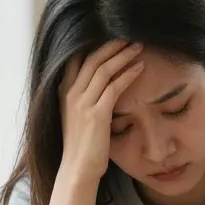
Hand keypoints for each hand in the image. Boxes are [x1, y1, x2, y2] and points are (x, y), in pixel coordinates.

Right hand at [58, 40, 145, 183]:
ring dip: (123, 55)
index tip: (112, 35)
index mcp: (64, 92)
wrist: (77, 169)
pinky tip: (141, 67)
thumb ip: (84, 98)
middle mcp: (70, 94)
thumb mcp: (77, 116)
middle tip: (129, 35)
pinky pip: (114, 87)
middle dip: (112, 44)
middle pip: (92, 58)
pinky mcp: (96, 114)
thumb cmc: (82, 145)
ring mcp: (82, 103)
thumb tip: (100, 85)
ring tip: (138, 46)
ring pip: (103, 69)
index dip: (94, 45)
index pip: (77, 59)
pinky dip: (128, 74)